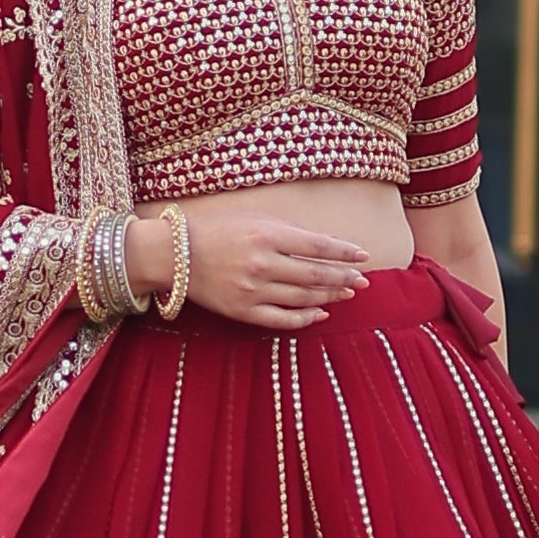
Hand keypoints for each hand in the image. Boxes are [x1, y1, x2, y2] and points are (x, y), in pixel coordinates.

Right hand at [125, 203, 369, 330]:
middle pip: (316, 275)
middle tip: (363, 280)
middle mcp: (262, 264)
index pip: (318, 246)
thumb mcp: (256, 218)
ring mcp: (253, 290)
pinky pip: (282, 320)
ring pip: (303, 298)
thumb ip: (290, 231)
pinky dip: (306, 318)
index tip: (363, 256)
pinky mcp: (243, 311)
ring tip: (347, 293)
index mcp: (267, 235)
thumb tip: (327, 244)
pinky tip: (321, 313)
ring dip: (330, 296)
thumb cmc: (217, 229)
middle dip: (344, 277)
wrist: (175, 254)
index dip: (345, 253)